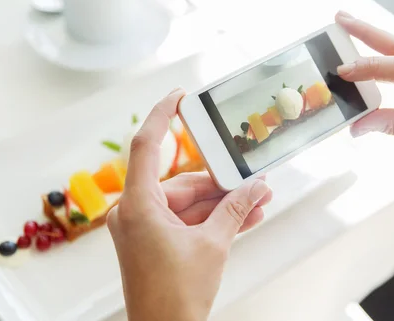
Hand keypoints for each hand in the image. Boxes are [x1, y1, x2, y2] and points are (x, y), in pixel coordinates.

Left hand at [107, 89, 272, 320]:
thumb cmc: (174, 297)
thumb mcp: (213, 245)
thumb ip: (235, 210)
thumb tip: (256, 188)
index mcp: (138, 207)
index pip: (146, 146)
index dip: (163, 116)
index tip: (179, 96)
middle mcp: (135, 212)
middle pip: (182, 182)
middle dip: (221, 184)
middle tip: (254, 183)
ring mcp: (144, 228)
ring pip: (188, 203)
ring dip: (222, 204)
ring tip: (257, 203)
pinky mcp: (154, 241)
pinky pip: (185, 220)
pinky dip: (211, 219)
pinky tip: (244, 218)